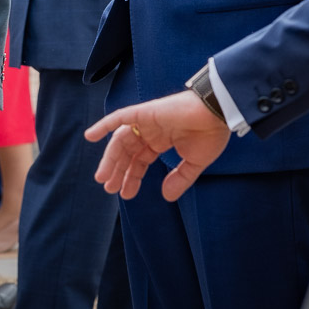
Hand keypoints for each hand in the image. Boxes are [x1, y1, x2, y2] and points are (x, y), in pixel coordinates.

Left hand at [86, 90, 231, 201]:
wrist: (218, 112)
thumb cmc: (211, 133)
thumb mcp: (194, 163)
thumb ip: (179, 179)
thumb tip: (167, 197)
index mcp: (162, 140)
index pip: (141, 160)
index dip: (132, 176)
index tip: (126, 194)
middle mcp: (151, 131)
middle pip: (127, 152)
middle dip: (118, 170)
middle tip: (108, 188)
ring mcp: (146, 121)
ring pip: (120, 140)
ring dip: (110, 158)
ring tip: (102, 178)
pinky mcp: (144, 112)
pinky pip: (120, 117)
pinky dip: (104, 125)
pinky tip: (90, 136)